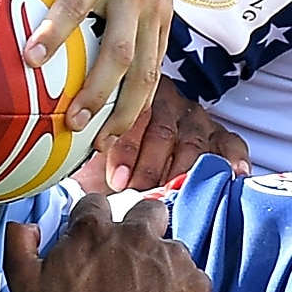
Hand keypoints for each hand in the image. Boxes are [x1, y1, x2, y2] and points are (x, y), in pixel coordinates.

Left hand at [0, 0, 172, 139]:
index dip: (56, 32)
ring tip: (100, 143)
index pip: (78, 4)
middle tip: (70, 122)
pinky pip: (156, 67)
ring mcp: (155, 10)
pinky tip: (117, 127)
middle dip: (99, 92)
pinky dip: (140, 100)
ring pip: (147, 69)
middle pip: (121, 52)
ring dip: (126, 109)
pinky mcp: (166, 21)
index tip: (29, 61)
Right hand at [3, 194, 207, 291]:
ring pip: (171, 244)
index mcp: (94, 231)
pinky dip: (181, 287)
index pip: (96, 203)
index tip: (94, 242)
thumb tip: (26, 225)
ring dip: (160, 260)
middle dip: (139, 227)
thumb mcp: (26, 289)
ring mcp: (171, 258)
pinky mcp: (196, 283)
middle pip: (146, 210)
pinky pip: (192, 274)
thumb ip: (19, 245)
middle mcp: (137, 236)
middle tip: (129, 259)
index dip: (93, 221)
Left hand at [78, 80, 248, 193]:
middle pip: (163, 129)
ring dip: (182, 170)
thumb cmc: (109, 161)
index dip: (124, 149)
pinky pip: (230, 142)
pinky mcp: (218, 134)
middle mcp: (166, 102)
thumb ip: (78, 157)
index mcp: (131, 98)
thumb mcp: (91, 154)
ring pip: (192, 140)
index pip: (130, 116)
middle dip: (151, 165)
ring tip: (174, 194)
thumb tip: (55, 173)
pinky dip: (234, 158)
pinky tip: (235, 174)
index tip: (115, 180)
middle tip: (141, 193)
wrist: (137, 160)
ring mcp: (194, 117)